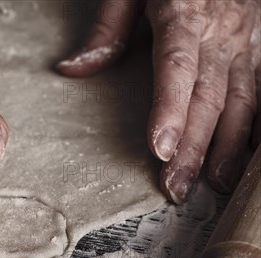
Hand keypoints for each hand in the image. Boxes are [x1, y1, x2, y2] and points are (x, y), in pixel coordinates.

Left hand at [56, 0, 259, 202]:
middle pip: (208, 96)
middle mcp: (221, 32)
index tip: (160, 148)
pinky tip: (248, 157)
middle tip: (177, 185)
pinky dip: (257, 126)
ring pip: (241, 99)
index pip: (176, 68)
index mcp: (184, 14)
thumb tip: (71, 69)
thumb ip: (107, 29)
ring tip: (215, 183)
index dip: (169, 110)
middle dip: (194, 145)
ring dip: (228, 145)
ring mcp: (247, 41)